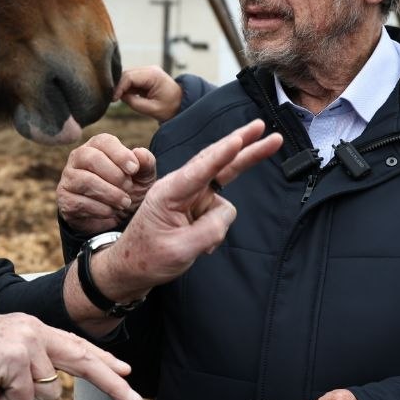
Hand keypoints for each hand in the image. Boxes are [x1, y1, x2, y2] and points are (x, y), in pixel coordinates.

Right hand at [0, 313, 140, 399]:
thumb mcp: (2, 367)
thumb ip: (30, 378)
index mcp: (29, 328)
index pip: (74, 344)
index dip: (101, 359)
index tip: (124, 369)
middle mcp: (33, 329)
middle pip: (82, 359)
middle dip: (111, 382)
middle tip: (135, 399)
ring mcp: (26, 342)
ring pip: (48, 395)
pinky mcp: (17, 359)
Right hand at [57, 134, 155, 234]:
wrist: (115, 217)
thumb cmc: (129, 188)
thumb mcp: (143, 176)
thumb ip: (145, 163)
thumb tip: (139, 153)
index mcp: (97, 146)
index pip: (104, 141)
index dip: (120, 154)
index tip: (134, 169)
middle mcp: (78, 158)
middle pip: (91, 158)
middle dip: (114, 175)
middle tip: (129, 188)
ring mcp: (69, 178)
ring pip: (85, 181)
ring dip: (109, 194)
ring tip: (124, 203)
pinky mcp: (65, 198)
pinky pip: (79, 202)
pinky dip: (100, 209)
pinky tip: (111, 212)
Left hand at [92, 120, 280, 298]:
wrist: (131, 268)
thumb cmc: (147, 257)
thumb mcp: (179, 250)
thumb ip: (209, 231)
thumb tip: (227, 213)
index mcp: (168, 192)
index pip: (200, 170)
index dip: (222, 154)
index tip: (238, 139)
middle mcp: (181, 187)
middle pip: (220, 163)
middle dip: (246, 147)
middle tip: (268, 130)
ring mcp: (191, 196)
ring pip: (223, 204)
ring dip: (216, 226)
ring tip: (197, 245)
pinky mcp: (197, 206)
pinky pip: (220, 216)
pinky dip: (215, 231)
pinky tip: (200, 245)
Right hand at [114, 66, 181, 121]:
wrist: (182, 104)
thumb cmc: (170, 107)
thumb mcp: (152, 109)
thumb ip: (134, 102)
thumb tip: (120, 96)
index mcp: (153, 75)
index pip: (129, 76)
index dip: (119, 87)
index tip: (114, 99)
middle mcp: (150, 69)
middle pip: (127, 74)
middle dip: (118, 86)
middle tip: (113, 100)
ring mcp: (148, 71)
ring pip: (128, 76)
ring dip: (122, 86)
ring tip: (118, 99)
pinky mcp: (146, 76)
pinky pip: (132, 79)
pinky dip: (127, 87)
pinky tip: (125, 96)